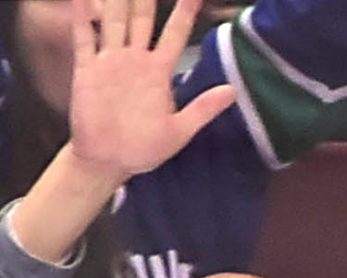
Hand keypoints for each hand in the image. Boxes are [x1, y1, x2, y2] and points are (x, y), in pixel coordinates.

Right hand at [65, 0, 238, 180]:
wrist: (110, 161)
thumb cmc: (146, 149)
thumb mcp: (181, 130)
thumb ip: (204, 108)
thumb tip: (232, 91)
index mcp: (159, 72)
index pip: (175, 33)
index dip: (184, 12)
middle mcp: (135, 61)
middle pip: (141, 19)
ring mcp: (110, 62)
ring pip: (113, 21)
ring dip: (115, 0)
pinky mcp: (88, 69)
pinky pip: (84, 38)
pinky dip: (82, 17)